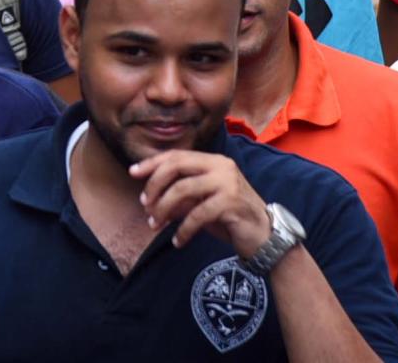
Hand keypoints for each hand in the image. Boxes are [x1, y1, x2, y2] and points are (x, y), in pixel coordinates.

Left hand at [129, 150, 273, 255]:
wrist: (265, 237)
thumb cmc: (230, 219)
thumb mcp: (202, 203)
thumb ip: (181, 196)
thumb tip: (150, 198)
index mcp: (213, 161)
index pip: (176, 155)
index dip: (152, 163)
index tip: (132, 173)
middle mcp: (221, 166)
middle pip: (177, 166)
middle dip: (155, 185)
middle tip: (145, 205)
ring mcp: (227, 182)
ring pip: (183, 189)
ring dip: (164, 209)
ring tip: (155, 225)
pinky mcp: (231, 203)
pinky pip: (197, 215)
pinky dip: (183, 230)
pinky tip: (177, 242)